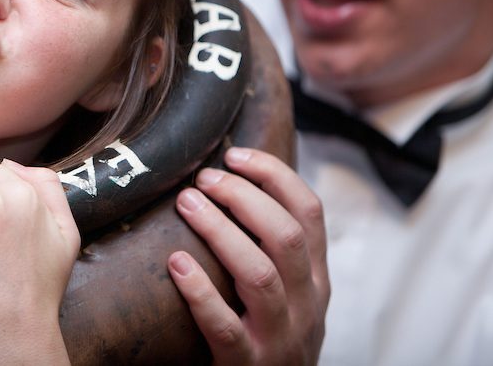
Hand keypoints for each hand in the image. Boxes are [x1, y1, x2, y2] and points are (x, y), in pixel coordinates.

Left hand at [167, 147, 327, 365]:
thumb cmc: (270, 336)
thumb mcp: (289, 292)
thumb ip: (272, 249)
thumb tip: (230, 184)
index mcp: (316, 278)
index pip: (309, 212)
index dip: (275, 175)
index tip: (235, 154)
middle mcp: (306, 304)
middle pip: (286, 236)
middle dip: (244, 197)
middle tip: (203, 178)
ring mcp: (280, 337)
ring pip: (259, 275)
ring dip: (220, 232)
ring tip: (186, 204)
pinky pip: (225, 328)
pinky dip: (201, 293)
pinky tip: (176, 265)